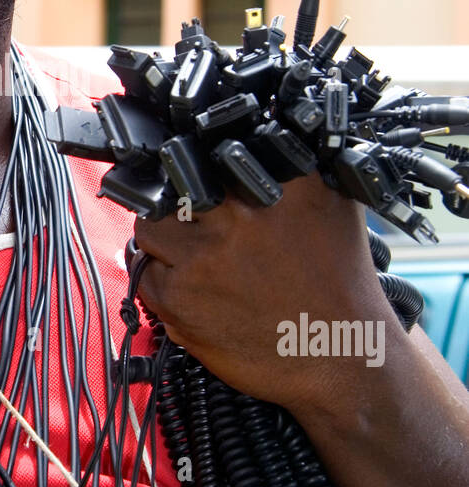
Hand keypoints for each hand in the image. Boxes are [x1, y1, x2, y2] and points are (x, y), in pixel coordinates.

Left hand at [133, 172, 398, 412]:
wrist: (342, 358)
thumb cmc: (339, 281)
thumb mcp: (332, 200)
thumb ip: (291, 161)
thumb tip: (257, 128)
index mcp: (275, 181)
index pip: (203, 148)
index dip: (189, 159)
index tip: (187, 169)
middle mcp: (236, 214)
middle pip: (168, 185)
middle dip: (172, 200)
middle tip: (189, 218)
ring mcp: (204, 257)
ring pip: (149, 229)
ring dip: (162, 238)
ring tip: (191, 253)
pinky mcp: (182, 300)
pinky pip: (145, 274)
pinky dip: (161, 278)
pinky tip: (193, 287)